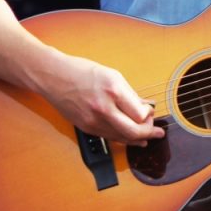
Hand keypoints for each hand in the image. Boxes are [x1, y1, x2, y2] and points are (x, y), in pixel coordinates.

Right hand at [38, 52, 165, 145]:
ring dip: (138, 139)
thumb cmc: (82, 71)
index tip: (150, 111)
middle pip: (133, 131)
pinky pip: (109, 137)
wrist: (53, 77)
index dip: (149, 115)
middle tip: (158, 132)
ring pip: (122, 137)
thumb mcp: (112, 75)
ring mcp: (93, 120)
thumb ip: (130, 94)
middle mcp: (103, 108)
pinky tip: (131, 139)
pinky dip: (122, 138)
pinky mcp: (86, 128)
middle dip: (149, 133)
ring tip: (148, 137)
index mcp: (113, 90)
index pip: (140, 114)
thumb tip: (145, 107)